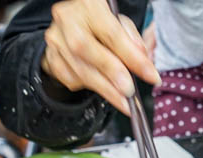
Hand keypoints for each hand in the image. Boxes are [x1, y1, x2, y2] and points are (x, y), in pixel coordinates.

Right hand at [41, 0, 160, 115]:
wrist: (72, 28)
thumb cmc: (101, 26)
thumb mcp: (120, 25)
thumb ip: (133, 40)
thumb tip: (143, 59)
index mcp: (89, 5)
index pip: (112, 33)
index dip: (132, 57)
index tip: (151, 76)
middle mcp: (68, 19)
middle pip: (86, 49)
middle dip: (111, 73)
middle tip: (130, 92)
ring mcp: (56, 39)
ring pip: (80, 69)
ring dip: (106, 90)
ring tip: (124, 102)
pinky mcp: (51, 58)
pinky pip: (72, 79)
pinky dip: (92, 88)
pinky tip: (105, 89)